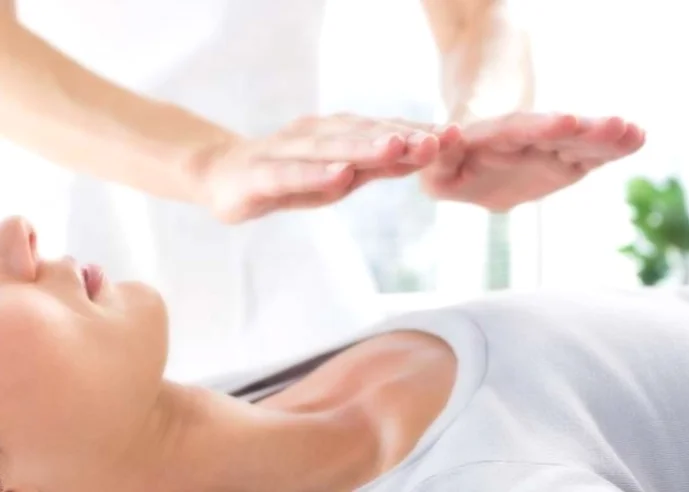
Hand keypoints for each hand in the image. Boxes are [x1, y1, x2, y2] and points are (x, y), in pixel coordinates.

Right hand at [195, 114, 457, 222]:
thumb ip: (377, 166)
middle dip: (402, 138)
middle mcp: (316, 135)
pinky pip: (290, 174)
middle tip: (439, 140)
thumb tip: (423, 156)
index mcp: (339, 134)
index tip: (457, 137)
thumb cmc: (289, 177)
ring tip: (397, 147)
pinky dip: (315, 174)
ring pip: (330, 149)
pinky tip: (339, 175)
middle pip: (363, 136)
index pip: (384, 132)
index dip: (419, 134)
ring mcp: (287, 151)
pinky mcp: (260, 174)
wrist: (222, 176)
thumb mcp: (339, 174)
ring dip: (364, 147)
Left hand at [420, 112, 645, 210]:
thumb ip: (439, 161)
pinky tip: (637, 138)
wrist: (472, 162)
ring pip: (579, 141)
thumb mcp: (437, 171)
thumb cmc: (451, 167)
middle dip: (584, 130)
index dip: (541, 128)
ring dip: (605, 138)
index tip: (566, 121)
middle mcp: (526, 140)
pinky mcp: (566, 165)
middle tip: (616, 125)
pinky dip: (612, 150)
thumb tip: (446, 139)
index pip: (517, 130)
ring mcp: (549, 150)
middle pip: (557, 132)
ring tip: (634, 131)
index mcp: (494, 140)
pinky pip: (592, 157)